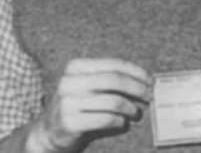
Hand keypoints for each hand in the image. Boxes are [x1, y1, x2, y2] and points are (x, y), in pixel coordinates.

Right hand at [25, 58, 150, 152]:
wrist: (49, 135)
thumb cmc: (80, 109)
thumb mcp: (93, 89)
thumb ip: (115, 83)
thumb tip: (148, 83)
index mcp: (76, 67)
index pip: (115, 65)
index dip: (137, 73)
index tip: (151, 82)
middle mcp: (69, 82)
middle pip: (115, 80)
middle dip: (138, 89)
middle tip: (149, 98)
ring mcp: (66, 102)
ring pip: (113, 100)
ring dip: (132, 108)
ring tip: (137, 114)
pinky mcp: (68, 123)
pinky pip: (106, 118)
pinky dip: (121, 121)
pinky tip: (123, 124)